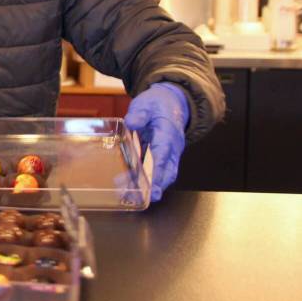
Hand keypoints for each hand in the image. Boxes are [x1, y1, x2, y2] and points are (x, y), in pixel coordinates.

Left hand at [124, 82, 188, 201]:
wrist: (173, 102)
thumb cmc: (158, 104)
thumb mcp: (146, 104)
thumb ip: (139, 114)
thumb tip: (131, 122)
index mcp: (168, 135)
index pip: (162, 157)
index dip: (157, 175)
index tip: (152, 190)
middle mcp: (172, 147)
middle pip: (166, 172)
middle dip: (154, 187)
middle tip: (138, 198)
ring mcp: (170, 153)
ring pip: (164, 174)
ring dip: (150, 187)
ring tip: (129, 195)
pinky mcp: (164, 156)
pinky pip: (158, 171)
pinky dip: (148, 181)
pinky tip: (131, 185)